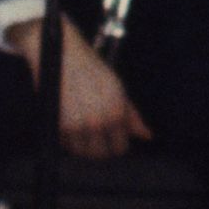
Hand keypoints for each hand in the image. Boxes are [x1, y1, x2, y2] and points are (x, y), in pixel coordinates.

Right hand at [8, 15, 152, 158]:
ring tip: (79, 130)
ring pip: (82, 152)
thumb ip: (131, 115)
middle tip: (92, 137)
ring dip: (80, 145)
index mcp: (117, 112)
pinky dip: (66, 140)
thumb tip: (147, 136)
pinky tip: (67, 124)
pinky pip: (66, 145)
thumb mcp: (117, 89)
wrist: (62, 53)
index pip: (120, 148)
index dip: (114, 145)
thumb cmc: (91, 69)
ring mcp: (80, 125)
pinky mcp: (60, 125)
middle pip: (100, 154)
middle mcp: (100, 121)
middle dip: (97, 149)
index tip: (107, 139)